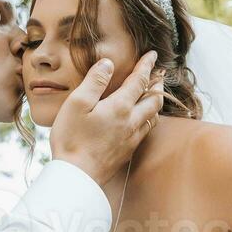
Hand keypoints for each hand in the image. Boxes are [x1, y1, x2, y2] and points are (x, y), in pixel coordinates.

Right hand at [50, 50, 164, 183]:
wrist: (77, 176)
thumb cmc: (72, 138)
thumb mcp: (77, 103)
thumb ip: (94, 81)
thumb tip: (108, 63)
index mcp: (120, 106)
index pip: (139, 80)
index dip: (147, 65)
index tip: (152, 55)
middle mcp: (131, 121)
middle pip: (154, 99)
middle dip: (157, 83)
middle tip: (159, 74)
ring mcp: (132, 138)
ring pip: (153, 116)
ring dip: (156, 101)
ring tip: (154, 94)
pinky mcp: (128, 151)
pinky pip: (146, 130)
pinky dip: (149, 118)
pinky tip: (142, 119)